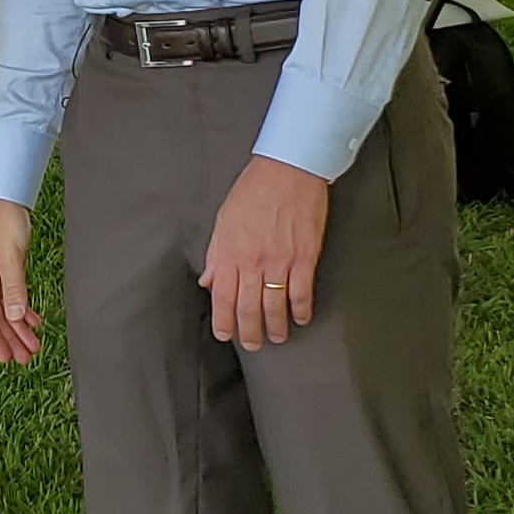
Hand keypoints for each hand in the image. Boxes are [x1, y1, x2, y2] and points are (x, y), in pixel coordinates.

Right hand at [0, 197, 41, 364]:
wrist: (7, 199)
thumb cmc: (1, 223)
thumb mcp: (9, 259)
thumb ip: (13, 289)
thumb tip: (14, 318)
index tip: (6, 358)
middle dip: (10, 339)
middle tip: (25, 358)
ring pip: (6, 310)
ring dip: (19, 328)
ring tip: (33, 346)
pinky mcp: (6, 270)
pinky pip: (13, 298)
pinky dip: (23, 311)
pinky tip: (33, 321)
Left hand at [200, 156, 329, 349]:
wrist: (289, 170)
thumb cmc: (255, 189)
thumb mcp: (224, 218)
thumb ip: (216, 252)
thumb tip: (209, 280)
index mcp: (231, 252)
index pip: (223, 297)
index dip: (224, 321)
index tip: (225, 334)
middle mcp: (253, 261)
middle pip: (248, 308)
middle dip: (249, 332)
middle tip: (252, 344)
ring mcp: (280, 262)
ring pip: (275, 306)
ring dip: (275, 326)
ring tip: (276, 336)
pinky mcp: (304, 258)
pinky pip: (301, 293)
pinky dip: (300, 310)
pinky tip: (299, 318)